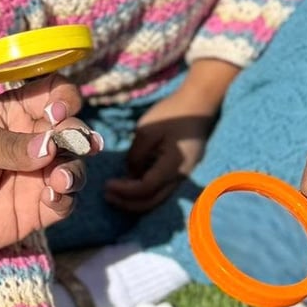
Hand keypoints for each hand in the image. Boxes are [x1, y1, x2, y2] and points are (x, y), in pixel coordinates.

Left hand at [0, 81, 93, 257]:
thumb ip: (7, 145)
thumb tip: (51, 148)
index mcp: (10, 113)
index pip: (52, 94)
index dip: (63, 98)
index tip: (56, 113)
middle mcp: (28, 141)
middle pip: (71, 130)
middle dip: (77, 135)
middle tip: (68, 145)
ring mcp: (33, 175)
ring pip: (73, 165)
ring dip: (75, 169)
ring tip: (60, 179)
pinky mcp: (33, 209)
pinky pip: (64, 201)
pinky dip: (66, 198)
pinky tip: (51, 198)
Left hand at [105, 86, 214, 214]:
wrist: (199, 104)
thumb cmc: (172, 113)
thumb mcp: (147, 130)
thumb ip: (135, 155)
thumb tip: (130, 173)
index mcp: (173, 165)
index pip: (146, 188)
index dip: (125, 190)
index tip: (107, 185)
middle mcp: (181, 176)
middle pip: (152, 201)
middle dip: (128, 203)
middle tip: (108, 196)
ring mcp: (184, 175)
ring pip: (158, 198)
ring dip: (136, 199)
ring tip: (115, 193)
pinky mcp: (182, 170)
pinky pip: (162, 188)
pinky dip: (145, 191)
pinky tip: (131, 184)